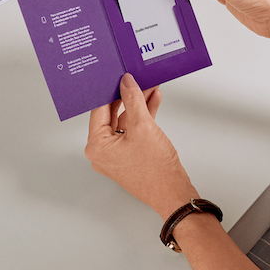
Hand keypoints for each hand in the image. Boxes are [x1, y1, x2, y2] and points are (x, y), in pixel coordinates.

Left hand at [86, 74, 198, 219]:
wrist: (172, 191)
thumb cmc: (155, 169)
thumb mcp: (142, 125)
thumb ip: (133, 100)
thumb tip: (126, 83)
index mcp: (96, 146)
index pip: (100, 110)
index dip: (111, 91)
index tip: (120, 77)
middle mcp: (102, 152)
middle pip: (113, 115)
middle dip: (128, 97)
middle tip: (137, 80)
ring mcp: (116, 155)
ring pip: (125, 122)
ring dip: (138, 105)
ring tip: (151, 88)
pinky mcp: (129, 156)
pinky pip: (133, 132)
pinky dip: (143, 118)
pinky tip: (153, 102)